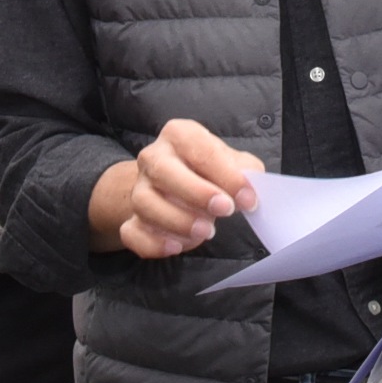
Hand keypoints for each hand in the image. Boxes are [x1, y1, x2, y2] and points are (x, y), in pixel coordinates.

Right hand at [90, 119, 263, 258]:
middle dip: (196, 193)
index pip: (200, 150)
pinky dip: (152, 243)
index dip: (226, 175)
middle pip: (163, 171)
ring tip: (206, 231)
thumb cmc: (208, 169)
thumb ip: (245, 171)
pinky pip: (132, 232)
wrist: (173, 183)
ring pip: (145, 203)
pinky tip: (176, 247)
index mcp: (179, 135)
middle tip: (225, 210)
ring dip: (176, 220)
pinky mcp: (131, 218)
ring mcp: (138, 187)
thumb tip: (251, 188)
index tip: (247, 198)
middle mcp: (154, 157)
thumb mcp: (231, 161)